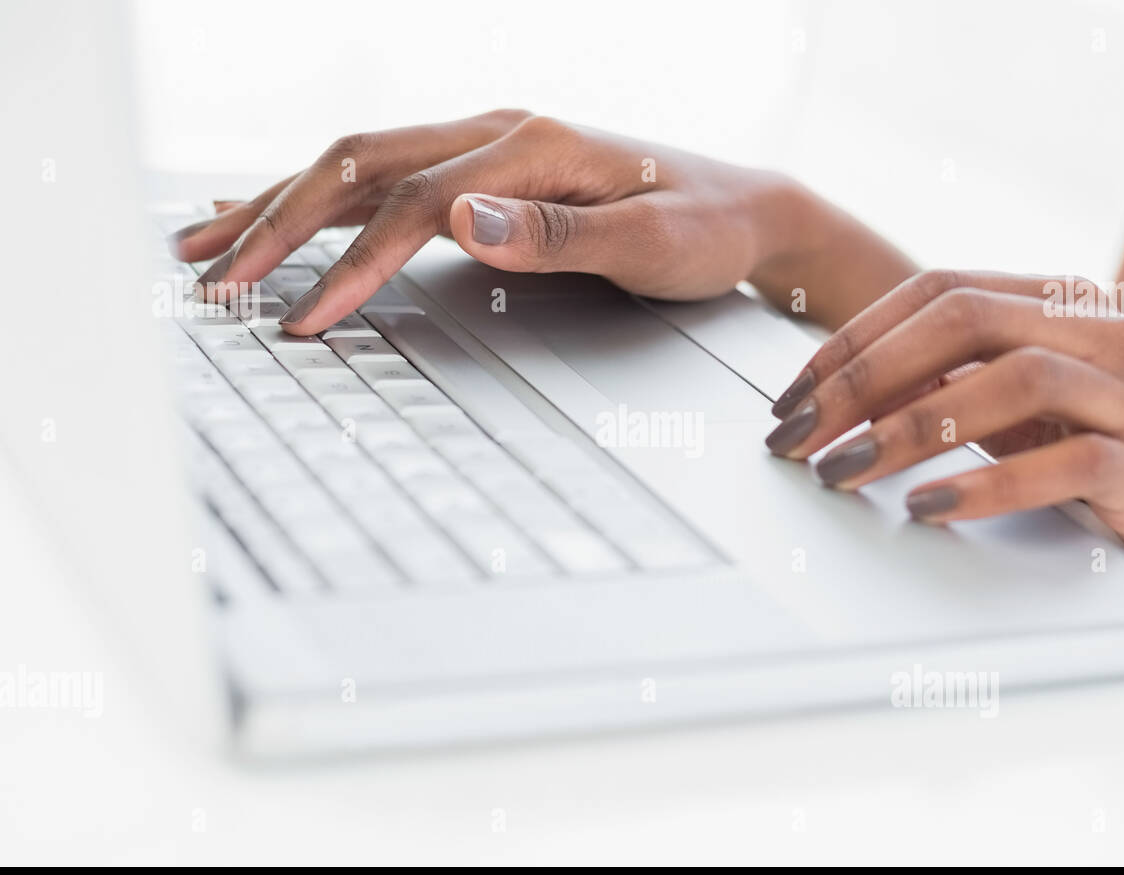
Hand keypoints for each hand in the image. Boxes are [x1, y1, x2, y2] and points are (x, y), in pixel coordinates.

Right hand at [171, 110, 805, 334]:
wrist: (744, 209)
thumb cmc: (704, 229)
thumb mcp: (646, 243)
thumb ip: (553, 234)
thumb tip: (461, 221)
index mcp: (530, 145)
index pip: (410, 204)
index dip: (350, 265)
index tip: (303, 319)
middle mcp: (496, 132)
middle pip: (356, 165)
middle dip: (276, 223)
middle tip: (213, 279)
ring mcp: (486, 147)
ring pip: (356, 164)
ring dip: (278, 203)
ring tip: (206, 241)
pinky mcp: (485, 170)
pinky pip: (384, 177)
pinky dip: (322, 199)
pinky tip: (282, 213)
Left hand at [764, 270, 1123, 586]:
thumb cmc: (1088, 450)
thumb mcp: (1009, 404)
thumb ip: (940, 380)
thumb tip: (834, 393)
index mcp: (1058, 300)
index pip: (939, 290)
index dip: (854, 340)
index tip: (791, 397)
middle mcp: (1100, 328)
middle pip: (964, 322)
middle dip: (864, 380)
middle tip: (799, 436)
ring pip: (1012, 380)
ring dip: (911, 428)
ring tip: (845, 471)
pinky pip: (1063, 463)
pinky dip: (985, 484)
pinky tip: (927, 506)